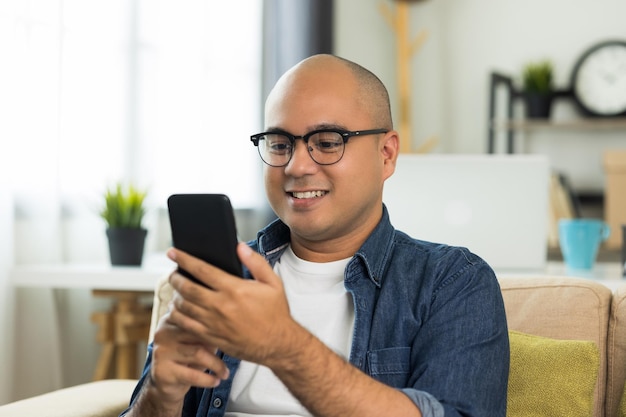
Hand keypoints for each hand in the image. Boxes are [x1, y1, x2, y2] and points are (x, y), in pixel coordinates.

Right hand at [147, 307, 228, 405]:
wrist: (164, 381)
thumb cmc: (185, 356)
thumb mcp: (196, 340)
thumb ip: (207, 331)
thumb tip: (231, 327)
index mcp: (172, 318)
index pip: (198, 317)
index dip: (217, 325)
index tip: (233, 334)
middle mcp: (164, 332)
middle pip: (199, 333)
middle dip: (219, 344)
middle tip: (234, 353)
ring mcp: (161, 351)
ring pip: (198, 353)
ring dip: (216, 365)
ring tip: (225, 373)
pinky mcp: (162, 371)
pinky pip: (192, 375)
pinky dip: (207, 379)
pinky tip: (216, 381)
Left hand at [166, 243, 302, 366]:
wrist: (278, 344)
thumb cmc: (276, 313)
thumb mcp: (272, 283)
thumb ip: (256, 262)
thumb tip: (240, 246)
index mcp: (234, 289)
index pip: (201, 270)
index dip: (184, 259)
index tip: (173, 252)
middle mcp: (220, 306)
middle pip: (187, 288)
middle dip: (175, 277)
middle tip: (173, 273)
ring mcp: (213, 323)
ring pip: (183, 306)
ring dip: (175, 295)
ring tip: (177, 290)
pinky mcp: (211, 337)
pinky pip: (185, 325)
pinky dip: (177, 315)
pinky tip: (178, 310)